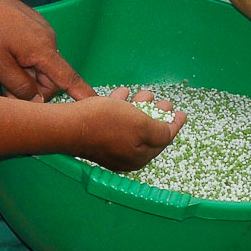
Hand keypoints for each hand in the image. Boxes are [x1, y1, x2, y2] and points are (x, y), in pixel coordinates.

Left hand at [0, 0, 93, 101]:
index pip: (69, 77)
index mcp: (44, 48)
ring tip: (1, 69)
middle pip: (51, 76)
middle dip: (34, 88)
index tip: (98, 105)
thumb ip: (20, 87)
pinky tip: (4, 55)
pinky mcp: (33, 25)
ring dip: (27, 75)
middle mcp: (49, 38)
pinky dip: (24, 61)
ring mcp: (41, 30)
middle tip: (5, 90)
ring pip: (41, 65)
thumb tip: (38, 100)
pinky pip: (35, 52)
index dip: (83, 94)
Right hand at [68, 87, 186, 172]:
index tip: (182, 113)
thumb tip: (169, 132)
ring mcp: (111, 147)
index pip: (164, 139)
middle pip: (148, 132)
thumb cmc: (107, 123)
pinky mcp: (98, 137)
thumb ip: (160, 131)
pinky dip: (121, 107)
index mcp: (140, 157)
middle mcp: (126, 156)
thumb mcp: (141, 126)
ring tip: (142, 93)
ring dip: (139, 106)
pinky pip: (115, 121)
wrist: (68, 125)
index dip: (175, 124)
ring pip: (131, 124)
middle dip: (156, 113)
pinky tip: (122, 94)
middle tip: (162, 101)